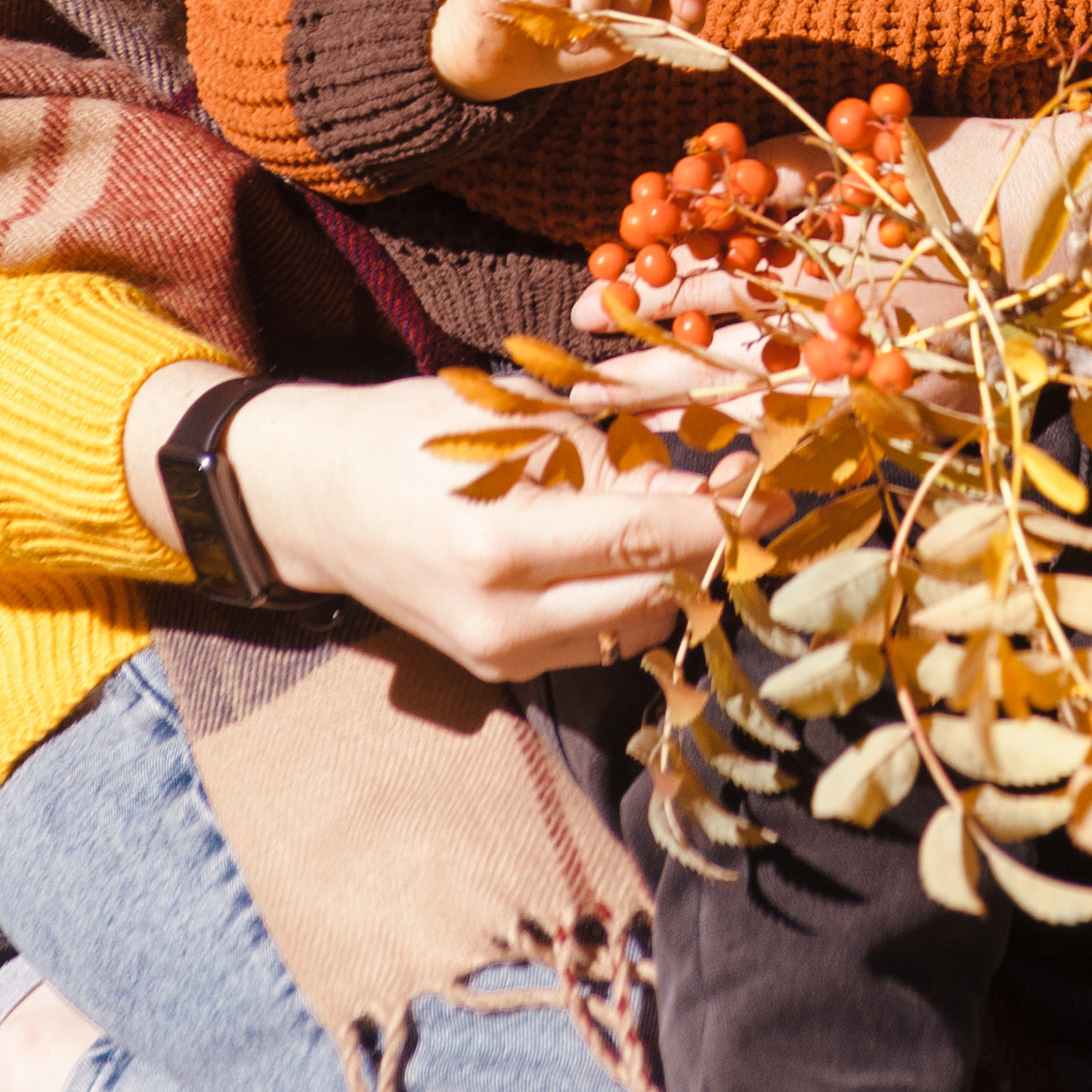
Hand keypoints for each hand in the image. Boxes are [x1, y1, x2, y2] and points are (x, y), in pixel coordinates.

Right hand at [125, 361, 762, 680]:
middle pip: (656, 598)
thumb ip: (617, 449)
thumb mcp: (520, 419)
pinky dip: (633, 601)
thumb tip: (710, 465)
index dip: (723, 515)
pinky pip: (599, 644)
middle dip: (712, 548)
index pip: (648, 540)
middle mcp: (506, 620)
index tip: (773, 485)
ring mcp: (501, 657)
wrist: (317, 500)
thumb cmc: (417, 433)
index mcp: (507, 544)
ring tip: (691, 516)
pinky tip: (636, 553)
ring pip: (638, 630)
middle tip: (749, 495)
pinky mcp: (498, 672)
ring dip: (677, 577)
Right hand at [429, 0, 708, 101]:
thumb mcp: (615, 40)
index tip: (691, 16)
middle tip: (608, 35)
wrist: (491, 57)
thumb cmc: (561, 40)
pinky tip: (547, 30)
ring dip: (593, 4)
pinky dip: (553, 4)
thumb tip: (681, 20)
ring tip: (578, 40)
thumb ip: (648, 27)